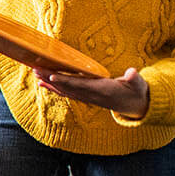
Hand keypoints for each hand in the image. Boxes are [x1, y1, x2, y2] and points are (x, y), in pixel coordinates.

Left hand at [34, 66, 149, 117]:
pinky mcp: (86, 97)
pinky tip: (44, 83)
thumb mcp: (138, 84)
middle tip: (36, 70)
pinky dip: (55, 88)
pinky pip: (68, 93)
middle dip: (51, 80)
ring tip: (36, 74)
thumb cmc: (137, 91)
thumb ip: (135, 79)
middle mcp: (92, 95)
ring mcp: (88, 97)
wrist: (136, 106)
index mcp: (102, 90)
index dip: (66, 82)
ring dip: (50, 83)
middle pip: (67, 88)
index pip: (80, 85)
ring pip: (65, 91)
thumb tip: (133, 73)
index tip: (52, 77)